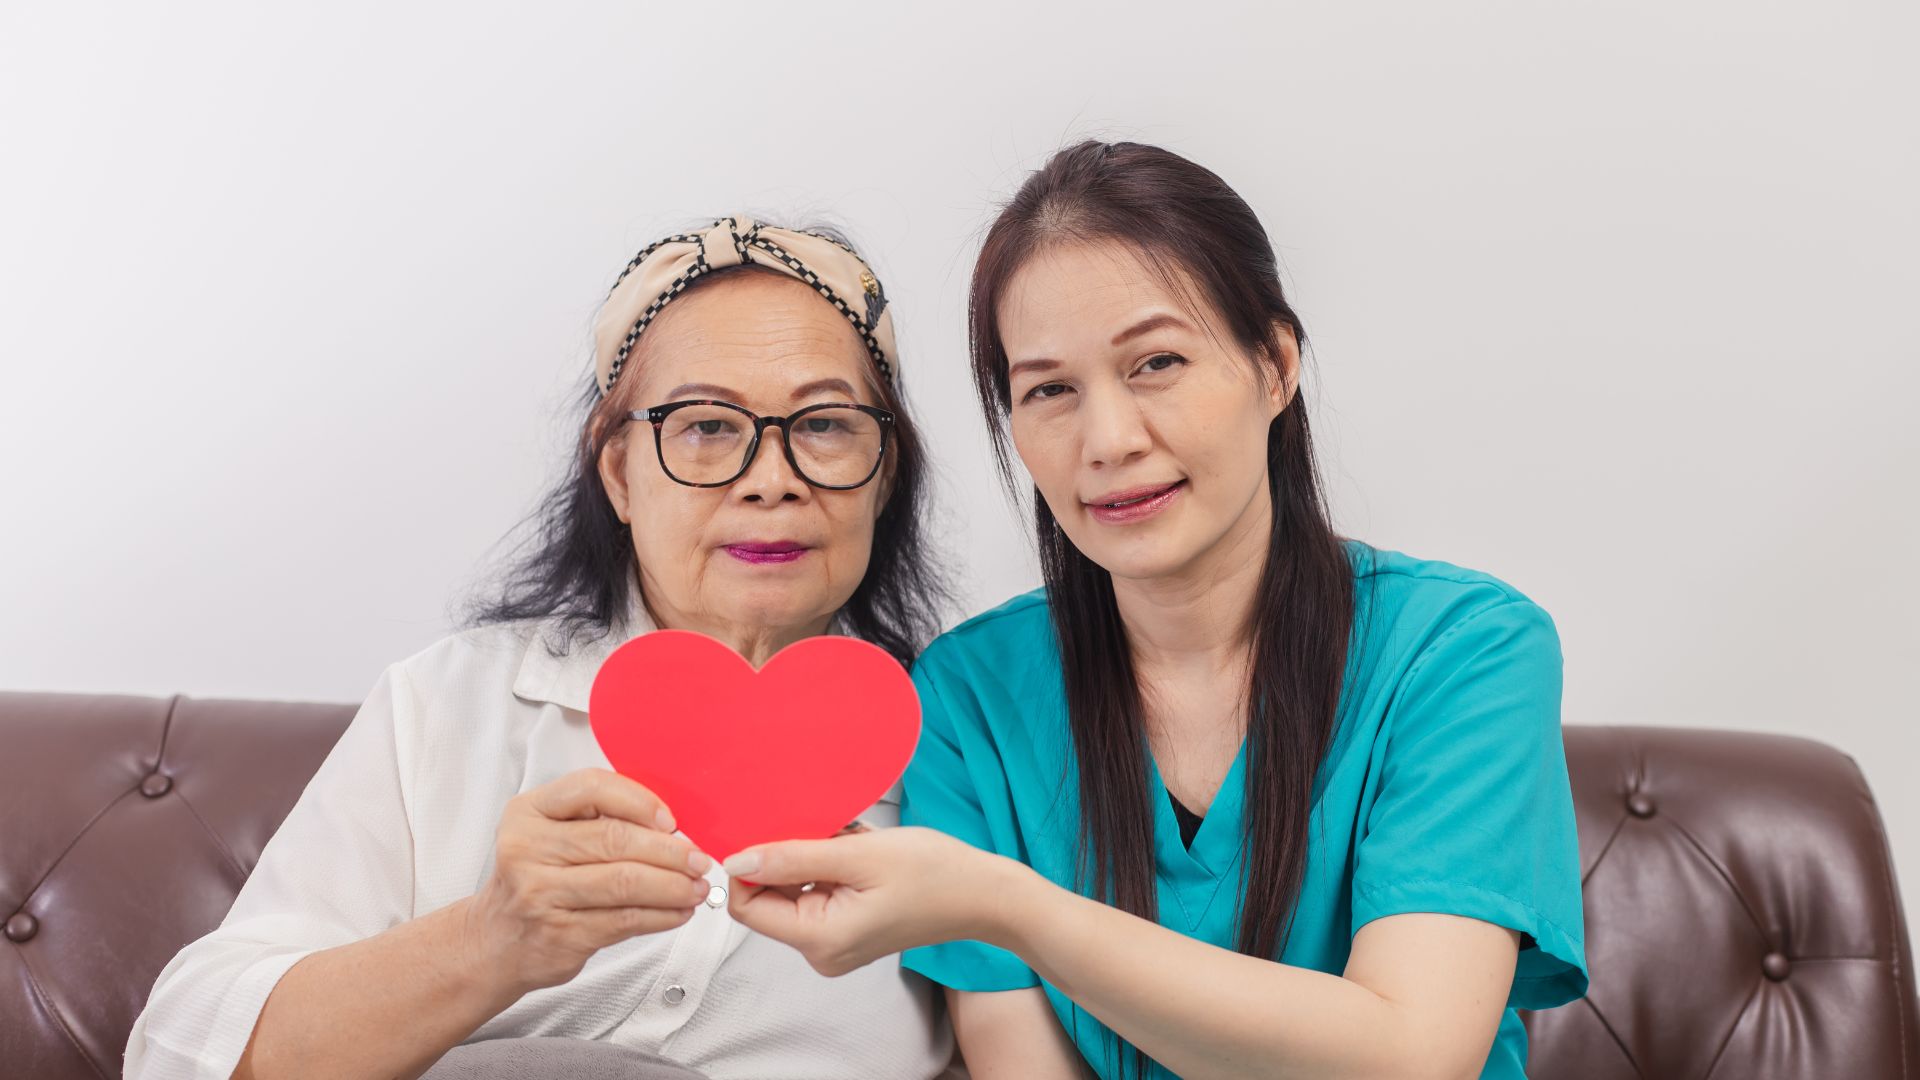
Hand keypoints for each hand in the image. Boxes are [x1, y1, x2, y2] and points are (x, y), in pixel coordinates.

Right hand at [463, 768, 711, 994]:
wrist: (495, 941)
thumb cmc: (536, 880)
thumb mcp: (549, 834)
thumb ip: (598, 820)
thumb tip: (672, 827)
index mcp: (528, 812)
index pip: (591, 787)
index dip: (639, 800)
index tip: (671, 820)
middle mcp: (528, 849)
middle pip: (614, 839)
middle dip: (669, 850)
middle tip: (699, 859)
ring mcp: (540, 894)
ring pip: (624, 883)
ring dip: (672, 886)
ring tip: (698, 887)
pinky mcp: (560, 934)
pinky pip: (624, 920)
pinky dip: (661, 916)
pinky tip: (679, 911)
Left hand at [724, 826, 1019, 975]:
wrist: (984, 895)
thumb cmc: (934, 874)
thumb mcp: (857, 855)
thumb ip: (791, 857)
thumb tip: (735, 860)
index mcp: (820, 940)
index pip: (747, 906)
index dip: (749, 865)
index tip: (770, 828)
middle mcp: (821, 951)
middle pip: (770, 897)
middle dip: (791, 856)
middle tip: (830, 831)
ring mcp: (835, 943)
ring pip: (794, 888)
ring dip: (815, 856)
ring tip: (853, 842)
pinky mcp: (847, 930)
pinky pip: (818, 890)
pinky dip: (831, 864)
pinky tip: (860, 853)